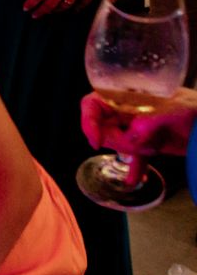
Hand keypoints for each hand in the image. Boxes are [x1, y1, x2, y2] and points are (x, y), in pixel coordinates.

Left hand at [24, 0, 117, 16]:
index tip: (26, 8)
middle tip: (36, 15)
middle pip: (50, 4)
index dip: (31, 3)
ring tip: (51, 11)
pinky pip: (84, 2)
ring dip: (57, 10)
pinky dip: (78, 8)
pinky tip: (74, 9)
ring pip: (66, 6)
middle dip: (41, 11)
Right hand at [82, 88, 196, 156]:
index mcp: (127, 95)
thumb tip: (129, 136)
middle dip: (118, 141)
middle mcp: (128, 110)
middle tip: (141, 145)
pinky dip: (134, 167)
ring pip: (118, 144)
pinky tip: (133, 179)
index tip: (95, 141)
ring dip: (131, 152)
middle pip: (104, 128)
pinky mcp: (148, 142)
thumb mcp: (172, 110)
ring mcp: (137, 127)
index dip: (89, 121)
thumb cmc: (196, 108)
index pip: (93, 104)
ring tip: (153, 150)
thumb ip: (148, 121)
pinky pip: (134, 156)